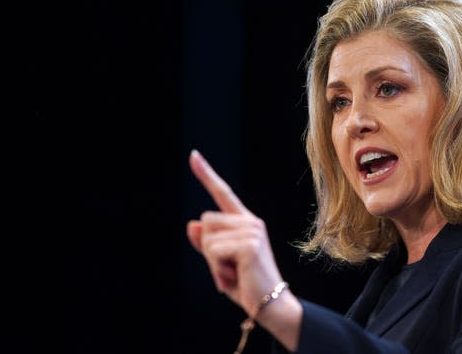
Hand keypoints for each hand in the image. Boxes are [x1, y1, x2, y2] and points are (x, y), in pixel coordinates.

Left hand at [186, 150, 283, 315]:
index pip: (223, 194)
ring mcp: (252, 230)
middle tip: (229, 269)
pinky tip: (234, 277)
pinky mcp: (250, 243)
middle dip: (209, 250)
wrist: (270, 305)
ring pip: (208, 238)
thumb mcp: (220, 263)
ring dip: (213, 262)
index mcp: (245, 222)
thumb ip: (207, 244)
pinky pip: (213, 251)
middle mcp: (251, 221)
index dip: (206, 174)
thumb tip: (192, 224)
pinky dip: (217, 269)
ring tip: (233, 273)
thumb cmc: (246, 284)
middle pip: (205, 221)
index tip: (193, 155)